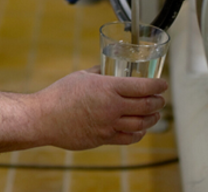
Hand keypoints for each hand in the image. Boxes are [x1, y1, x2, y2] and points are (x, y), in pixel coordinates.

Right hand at [31, 68, 166, 149]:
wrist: (45, 118)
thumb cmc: (60, 94)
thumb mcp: (82, 75)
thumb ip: (100, 72)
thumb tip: (110, 68)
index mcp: (108, 88)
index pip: (143, 87)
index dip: (158, 85)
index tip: (163, 84)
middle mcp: (112, 107)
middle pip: (146, 106)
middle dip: (158, 102)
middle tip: (160, 99)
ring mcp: (109, 125)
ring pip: (141, 124)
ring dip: (152, 118)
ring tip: (154, 114)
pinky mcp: (103, 138)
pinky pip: (128, 138)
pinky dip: (139, 134)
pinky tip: (140, 129)